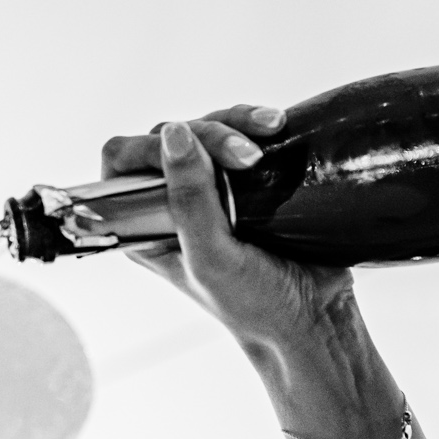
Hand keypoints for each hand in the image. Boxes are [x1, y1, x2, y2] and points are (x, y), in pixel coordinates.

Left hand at [102, 107, 403, 438]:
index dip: (150, 147)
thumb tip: (175, 135)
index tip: (193, 153)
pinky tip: (278, 126)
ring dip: (236, 122)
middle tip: (249, 157)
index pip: (124, 161)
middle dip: (209, 134)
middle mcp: (171, 202)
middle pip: (170, 137)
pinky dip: (256, 124)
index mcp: (146, 225)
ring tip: (272, 130)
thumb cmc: (255, 305)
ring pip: (207, 128)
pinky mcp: (246, 178)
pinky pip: (241, 133)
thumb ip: (188, 202)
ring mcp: (210, 186)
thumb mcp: (212, 261)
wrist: (314, 315)